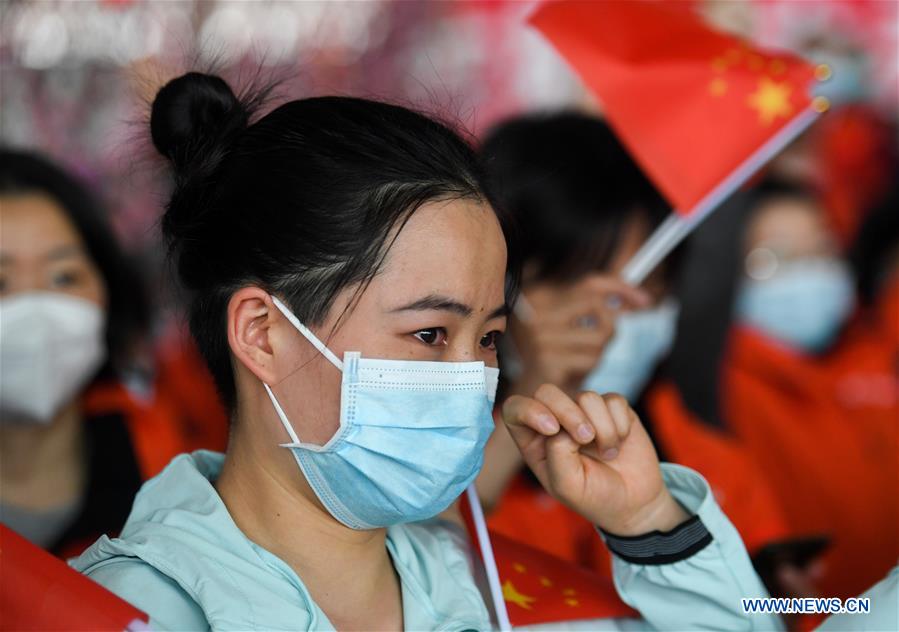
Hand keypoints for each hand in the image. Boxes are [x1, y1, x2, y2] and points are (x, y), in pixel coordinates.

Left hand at [502, 385, 687, 534]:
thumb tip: (564, 426)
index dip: (528, 410)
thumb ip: (557, 454)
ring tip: (607, 453)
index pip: (515, 409)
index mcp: (535, 440)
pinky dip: (620, 424)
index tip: (551, 428)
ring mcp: (584, 412)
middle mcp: (556, 420)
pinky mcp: (611, 408)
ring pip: (587, 397)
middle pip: (547, 392)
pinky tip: (620, 442)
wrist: (634, 502)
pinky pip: (614, 400)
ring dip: (602, 428)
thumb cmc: (594, 497)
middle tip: (585, 438)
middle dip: (568, 413)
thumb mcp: (567, 485)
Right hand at [511, 275, 649, 393]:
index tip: (644, 300)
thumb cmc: (560, 362)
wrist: (535, 399)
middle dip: (612, 323)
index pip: (591, 284)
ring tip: (585, 360)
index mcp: (544, 299)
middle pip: (597, 305)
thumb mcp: (580, 330)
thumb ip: (601, 310)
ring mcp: (542, 335)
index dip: (621, 288)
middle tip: (611, 338)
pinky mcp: (548, 359)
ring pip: (599, 334)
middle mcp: (539, 313)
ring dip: (600, 351)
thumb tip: (641, 298)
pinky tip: (577, 373)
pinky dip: (591, 367)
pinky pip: (591, 358)